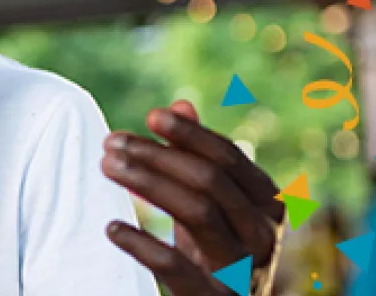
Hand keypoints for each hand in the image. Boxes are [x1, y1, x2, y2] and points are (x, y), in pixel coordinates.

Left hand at [102, 100, 284, 294]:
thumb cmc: (216, 253)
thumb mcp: (212, 206)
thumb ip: (199, 158)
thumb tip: (180, 105)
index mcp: (267, 205)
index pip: (229, 158)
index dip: (190, 134)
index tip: (151, 115)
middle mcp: (262, 234)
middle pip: (209, 180)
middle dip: (157, 154)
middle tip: (112, 142)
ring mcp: (242, 270)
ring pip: (197, 212)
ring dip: (148, 183)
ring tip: (108, 167)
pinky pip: (177, 267)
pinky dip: (143, 245)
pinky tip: (112, 228)